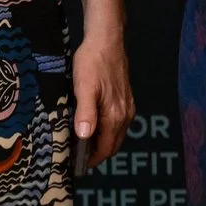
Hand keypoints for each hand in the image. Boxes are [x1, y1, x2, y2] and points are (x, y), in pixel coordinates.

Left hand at [71, 24, 135, 169]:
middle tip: (77, 157)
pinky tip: (94, 124)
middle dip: (97, 153)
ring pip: (116, 133)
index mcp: (115, 115)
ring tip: (82, 143)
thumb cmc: (92, 63)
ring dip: (102, 141)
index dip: (92, 160)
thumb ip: (86, 113)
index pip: (106, 148)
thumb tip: (84, 137)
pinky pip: (118, 122)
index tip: (78, 166)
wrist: (106, 39)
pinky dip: (107, 130)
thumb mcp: (84, 88)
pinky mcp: (126, 98)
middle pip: (113, 144)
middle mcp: (125, 114)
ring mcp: (127, 106)